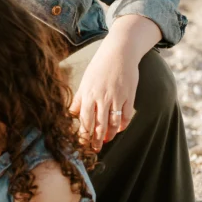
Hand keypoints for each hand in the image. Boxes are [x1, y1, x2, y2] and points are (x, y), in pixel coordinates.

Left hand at [69, 37, 138, 151]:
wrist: (119, 52)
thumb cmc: (99, 67)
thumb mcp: (85, 81)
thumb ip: (79, 99)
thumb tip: (72, 114)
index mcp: (88, 94)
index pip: (84, 120)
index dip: (83, 134)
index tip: (82, 144)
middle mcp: (102, 98)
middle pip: (98, 125)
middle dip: (95, 140)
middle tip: (94, 149)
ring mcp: (117, 97)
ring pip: (113, 123)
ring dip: (110, 134)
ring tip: (105, 141)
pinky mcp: (129, 95)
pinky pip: (126, 115)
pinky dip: (123, 125)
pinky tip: (119, 130)